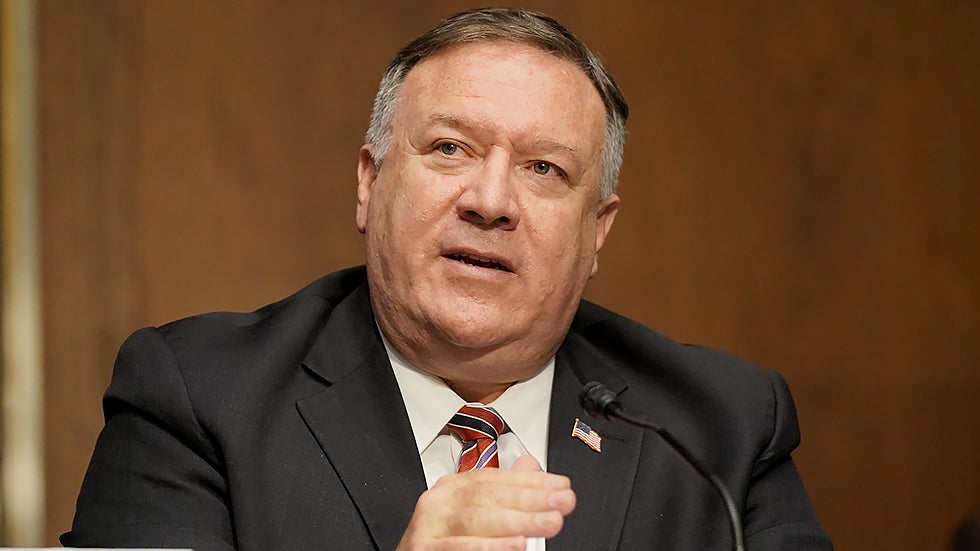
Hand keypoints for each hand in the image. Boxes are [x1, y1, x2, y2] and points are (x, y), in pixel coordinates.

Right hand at [397, 455, 575, 550]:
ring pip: (477, 519)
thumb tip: (532, 467)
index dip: (530, 481)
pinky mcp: (424, 549)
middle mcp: (439, 502)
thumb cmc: (444, 544)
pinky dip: (491, 547)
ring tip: (548, 522)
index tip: (561, 486)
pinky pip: (461, 547)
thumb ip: (503, 492)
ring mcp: (429, 526)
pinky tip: (517, 545)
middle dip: (530, 499)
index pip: (495, 478)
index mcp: (452, 489)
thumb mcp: (475, 515)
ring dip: (517, 521)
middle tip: (562, 503)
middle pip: (489, 495)